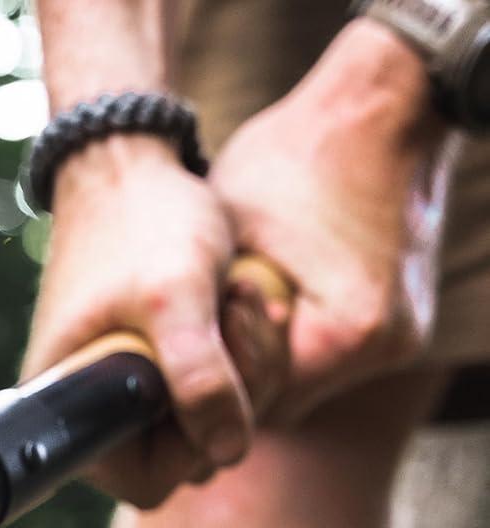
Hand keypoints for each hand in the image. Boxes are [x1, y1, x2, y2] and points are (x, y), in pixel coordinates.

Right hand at [23, 135, 253, 507]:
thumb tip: (228, 454)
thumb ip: (201, 380)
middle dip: (229, 398)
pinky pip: (206, 392)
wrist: (129, 161)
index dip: (196, 441)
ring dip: (241, 372)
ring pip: (203, 426)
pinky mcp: (149, 368)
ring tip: (236, 299)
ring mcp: (121, 393)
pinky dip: (234, 355)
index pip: (149, 483)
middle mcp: (89, 417)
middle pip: (184, 458)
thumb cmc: (142, 223)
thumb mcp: (177, 298)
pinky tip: (233, 303)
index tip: (214, 370)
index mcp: (70, 417)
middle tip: (237, 316)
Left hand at [210, 18, 455, 421]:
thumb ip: (199, 316)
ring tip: (223, 313)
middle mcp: (383, 348)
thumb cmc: (294, 156)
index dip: (209, 379)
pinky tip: (260, 302)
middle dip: (232, 371)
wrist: (381, 101)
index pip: (256, 401)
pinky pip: (328, 355)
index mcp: (345, 334)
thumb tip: (154, 371)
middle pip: (281, 398)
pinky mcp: (398, 323)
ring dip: (260, 355)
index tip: (176, 352)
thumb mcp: (224, 236)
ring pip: (303, 379)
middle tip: (190, 336)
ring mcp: (398, 338)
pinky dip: (291, 336)